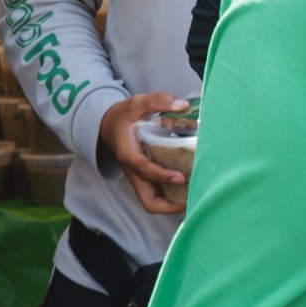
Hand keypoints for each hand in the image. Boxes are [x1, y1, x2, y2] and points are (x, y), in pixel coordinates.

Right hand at [100, 91, 187, 214]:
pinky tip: (193, 188)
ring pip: (153, 201)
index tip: (181, 177)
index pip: (144, 170)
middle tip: (193, 199)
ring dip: (174, 204)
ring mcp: (139, 177)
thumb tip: (181, 105)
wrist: (107, 125)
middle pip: (147, 201)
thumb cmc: (124, 115)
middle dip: (169, 206)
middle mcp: (133, 172)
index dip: (162, 176)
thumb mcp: (137, 102)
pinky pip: (158, 194)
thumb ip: (158, 100)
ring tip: (198, 196)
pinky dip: (173, 196)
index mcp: (128, 154)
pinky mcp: (146, 178)